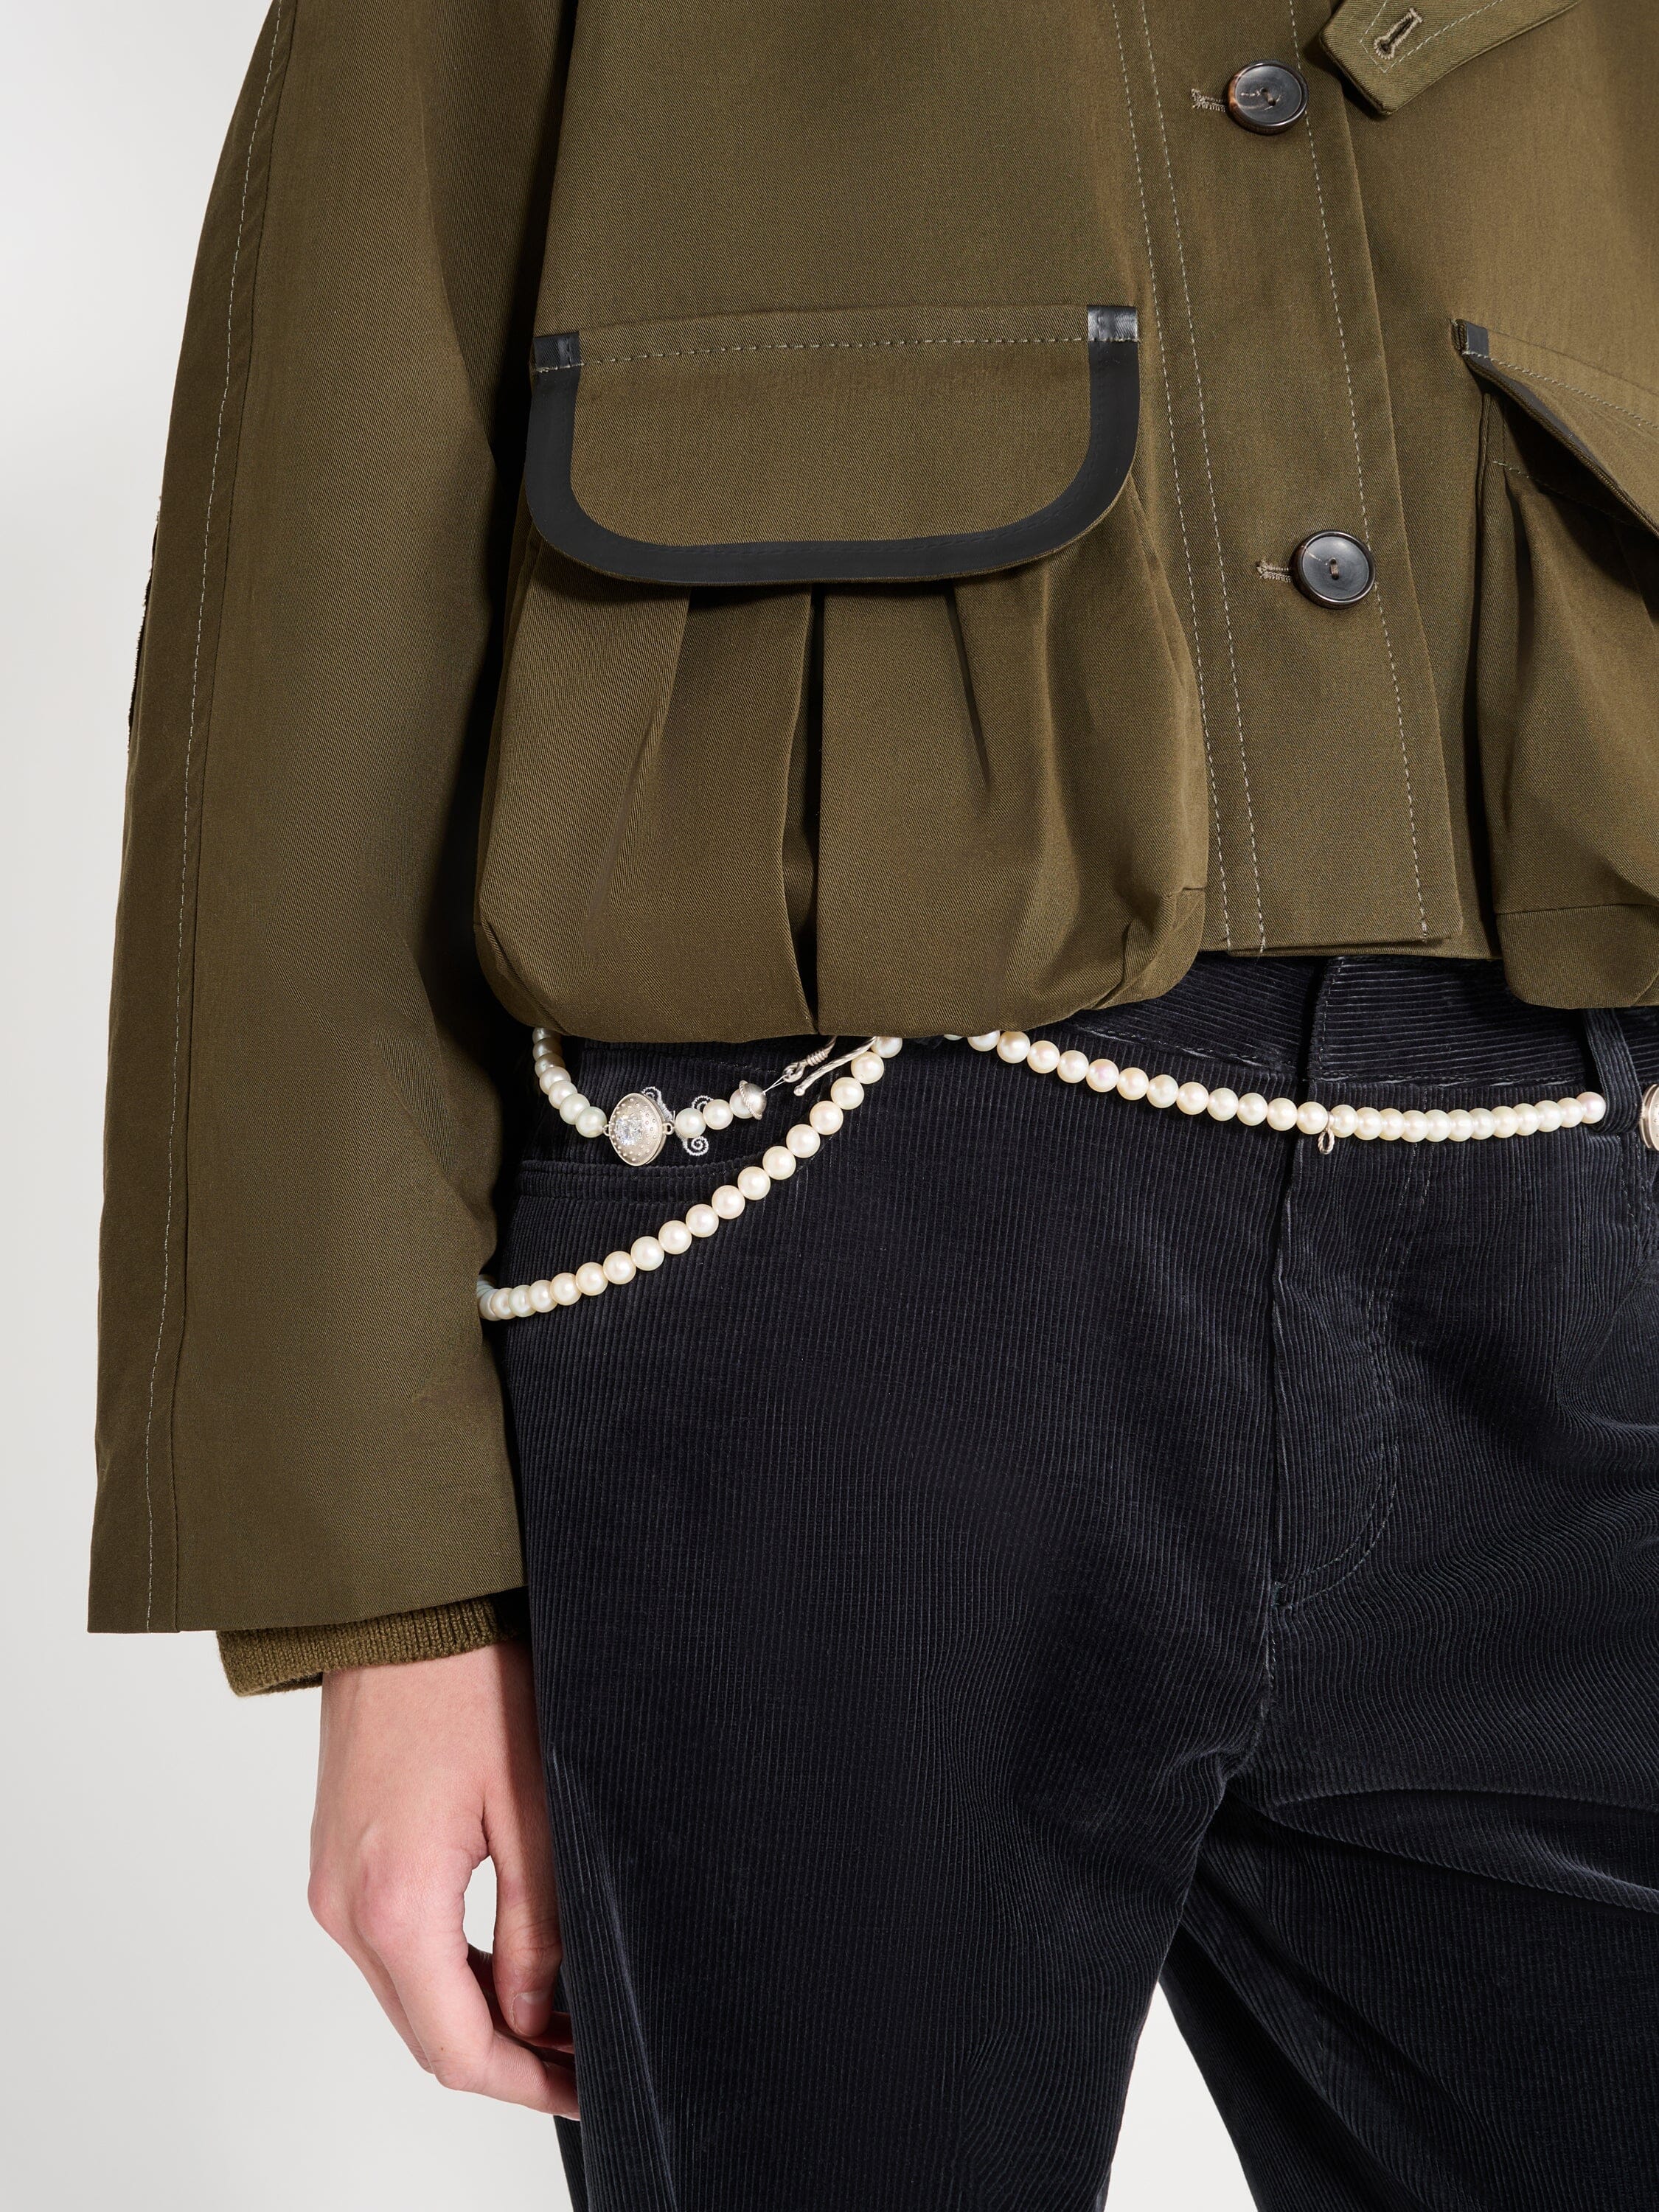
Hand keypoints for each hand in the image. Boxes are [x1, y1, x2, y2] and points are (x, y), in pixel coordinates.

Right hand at [308, 1639, 576, 2115]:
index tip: (587, 2087)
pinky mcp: (337, 1856)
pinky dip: (448, 1969)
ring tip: (562, 2018)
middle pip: (427, 2031)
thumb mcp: (533, 1809)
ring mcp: (333, 1882)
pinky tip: (509, 1964)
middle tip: (587, 2059)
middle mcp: (346, 1907)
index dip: (528, 2084)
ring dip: (480, 2016)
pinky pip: (392, 1945)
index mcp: (395, 1904)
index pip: (457, 2048)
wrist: (400, 1607)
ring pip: (409, 1992)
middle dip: (509, 2059)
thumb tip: (541, 2017)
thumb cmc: (469, 1683)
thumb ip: (538, 1928)